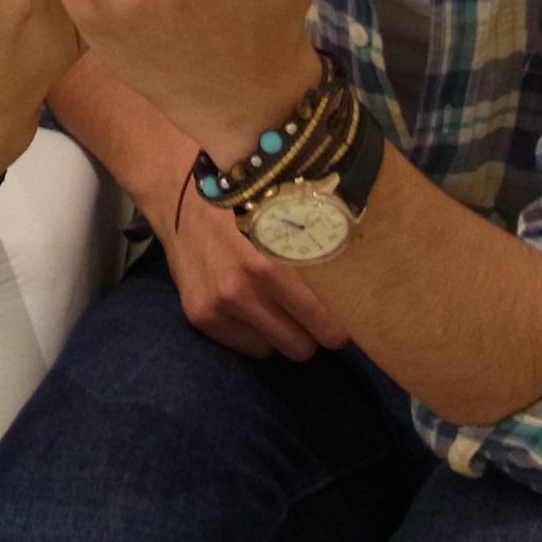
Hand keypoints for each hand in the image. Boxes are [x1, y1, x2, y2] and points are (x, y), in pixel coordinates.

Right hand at [155, 165, 350, 360]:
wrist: (178, 192)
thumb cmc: (248, 201)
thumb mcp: (288, 215)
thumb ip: (317, 251)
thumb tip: (364, 285)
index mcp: (276, 259)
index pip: (329, 322)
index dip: (342, 320)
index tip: (347, 312)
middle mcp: (245, 286)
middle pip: (305, 345)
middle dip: (313, 331)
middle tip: (313, 308)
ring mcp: (219, 304)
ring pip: (277, 349)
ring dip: (284, 332)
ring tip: (279, 301)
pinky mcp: (200, 316)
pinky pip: (250, 348)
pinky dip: (256, 332)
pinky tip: (249, 302)